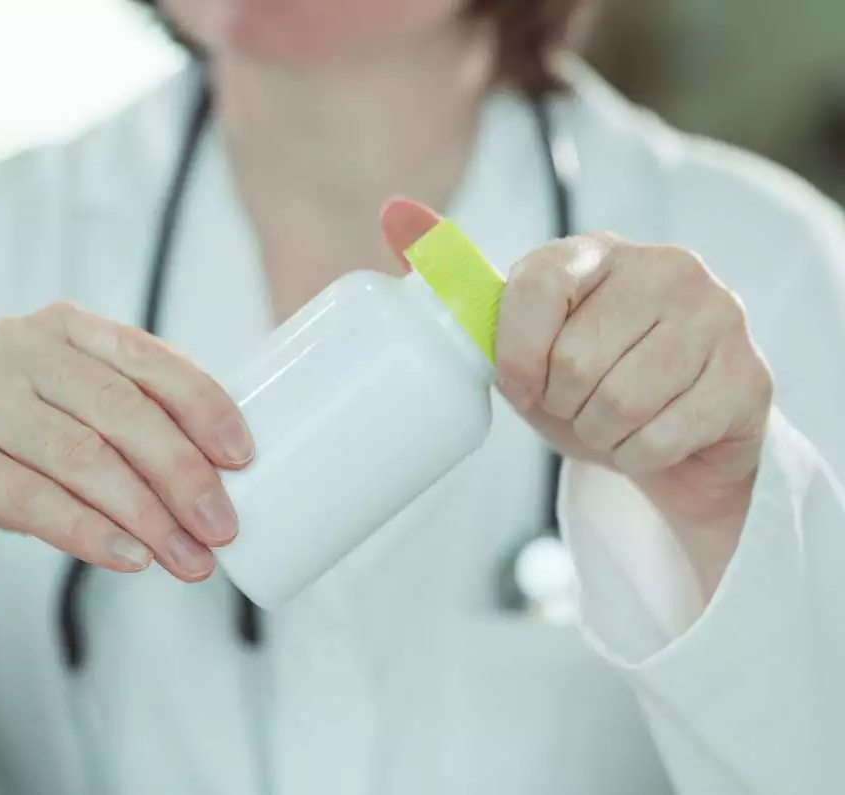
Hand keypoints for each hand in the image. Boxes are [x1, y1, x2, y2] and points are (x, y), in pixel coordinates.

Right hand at [0, 302, 253, 583]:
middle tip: (224, 529)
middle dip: (184, 475)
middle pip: (123, 412)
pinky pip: (34, 500)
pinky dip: (92, 533)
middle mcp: (15, 346)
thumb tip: (223, 477)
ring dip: (148, 517)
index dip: (205, 407)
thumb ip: (128, 424)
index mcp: (61, 326)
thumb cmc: (6, 451)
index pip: (149, 359)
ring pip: (84, 458)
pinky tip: (132, 559)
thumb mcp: (68, 418)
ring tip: (189, 561)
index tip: (244, 458)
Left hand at [381, 199, 773, 595]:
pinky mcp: (748, 378)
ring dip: (598, 435)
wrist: (673, 432)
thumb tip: (391, 211)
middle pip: (575, 363)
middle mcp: (667, 267)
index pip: (535, 288)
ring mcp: (719, 317)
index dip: (516, 355)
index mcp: (596, 251)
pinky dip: (637, 456)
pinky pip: (662, 438)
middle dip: (560, 406)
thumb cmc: (582, 378)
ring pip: (619, 405)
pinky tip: (647, 438)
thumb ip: (455, 280)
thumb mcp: (515, 336)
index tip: (521, 380)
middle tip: (572, 406)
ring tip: (607, 422)